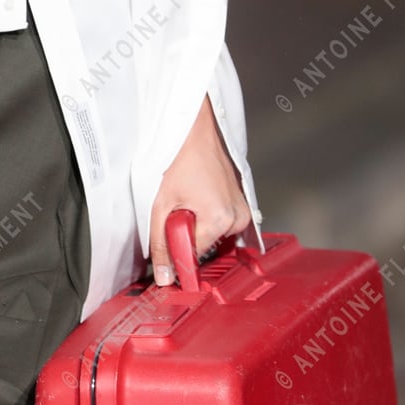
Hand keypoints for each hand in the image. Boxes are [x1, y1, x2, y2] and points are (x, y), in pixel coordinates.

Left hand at [149, 96, 251, 285]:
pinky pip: (221, 222)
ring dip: (196, 226)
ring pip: (212, 235)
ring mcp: (243, 210)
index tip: (167, 243)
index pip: (196, 256)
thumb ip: (161, 244)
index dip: (177, 252)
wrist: (196, 128)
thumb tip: (165, 275)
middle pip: (205, 246)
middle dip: (186, 235)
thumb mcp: (161, 204)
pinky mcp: (242, 203)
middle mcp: (238, 217)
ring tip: (187, 200)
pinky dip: (206, 216)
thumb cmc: (180, 156)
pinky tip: (197, 198)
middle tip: (176, 209)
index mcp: (220, 219)